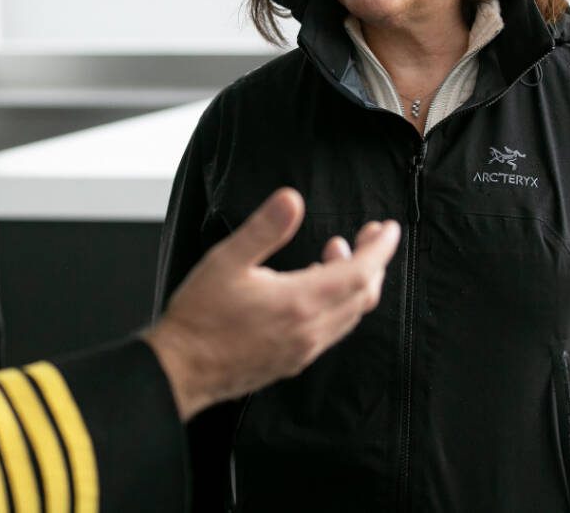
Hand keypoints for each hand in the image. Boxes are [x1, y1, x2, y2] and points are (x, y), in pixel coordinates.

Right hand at [143, 187, 399, 420]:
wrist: (181, 370)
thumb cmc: (200, 316)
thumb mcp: (227, 261)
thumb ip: (264, 229)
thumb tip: (292, 199)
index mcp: (299, 302)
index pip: (360, 273)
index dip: (380, 249)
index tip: (388, 228)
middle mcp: (310, 330)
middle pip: (363, 295)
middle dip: (374, 261)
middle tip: (371, 235)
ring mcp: (304, 349)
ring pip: (350, 314)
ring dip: (356, 282)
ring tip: (338, 251)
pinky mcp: (294, 360)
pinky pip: (333, 329)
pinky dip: (339, 303)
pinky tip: (317, 286)